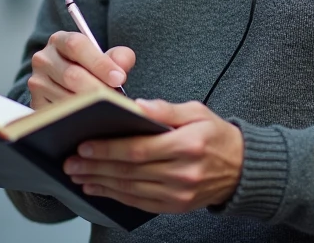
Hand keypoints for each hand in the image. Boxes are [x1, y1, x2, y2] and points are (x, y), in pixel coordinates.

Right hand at [28, 30, 134, 108]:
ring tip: (109, 110)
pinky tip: (93, 120)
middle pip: (71, 75)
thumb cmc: (88, 67)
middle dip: (98, 89)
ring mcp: (37, 82)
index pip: (77, 46)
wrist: (65, 83)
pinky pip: (58, 114)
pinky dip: (77, 118)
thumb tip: (122, 66)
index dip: (100, 63)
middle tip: (117, 100)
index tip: (119, 78)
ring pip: (65, 97)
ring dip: (89, 106)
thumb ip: (118, 56)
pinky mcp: (36, 103)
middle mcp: (44, 59)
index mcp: (60, 40)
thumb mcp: (103, 56)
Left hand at [63, 99, 243, 213]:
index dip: (109, 148)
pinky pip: (139, 203)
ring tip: (78, 175)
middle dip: (96, 166)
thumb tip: (137, 107)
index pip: (139, 149)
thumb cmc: (216, 135)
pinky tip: (98, 188)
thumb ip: (166, 109)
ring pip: (130, 189)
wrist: (242, 168)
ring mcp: (179, 193)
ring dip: (100, 183)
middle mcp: (183, 173)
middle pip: (130, 171)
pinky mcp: (175, 206)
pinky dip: (115, 196)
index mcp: (188, 145)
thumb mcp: (197, 111)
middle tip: (71, 161)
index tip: (84, 145)